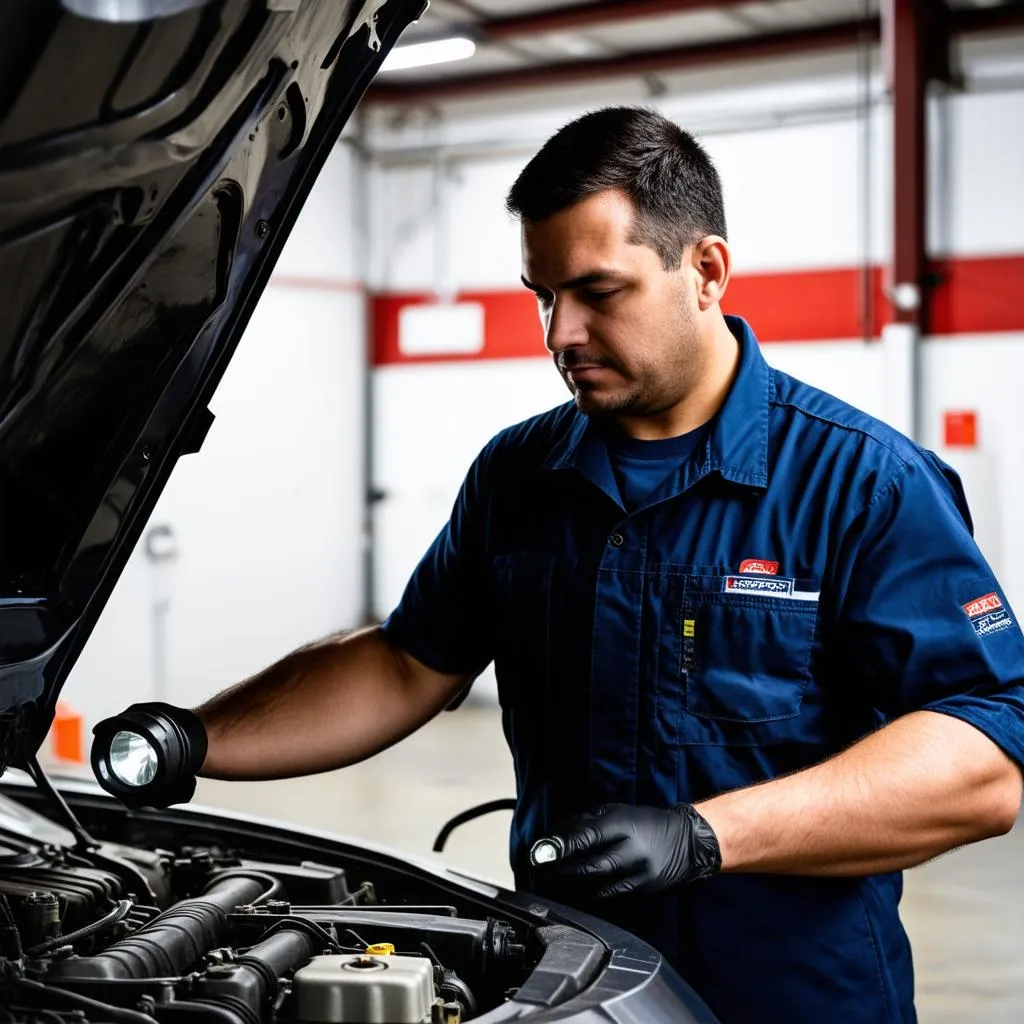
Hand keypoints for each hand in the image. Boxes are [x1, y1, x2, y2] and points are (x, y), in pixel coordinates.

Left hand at [538, 803, 721, 898]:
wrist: (689, 843)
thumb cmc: (647, 823)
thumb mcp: (619, 812)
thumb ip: (588, 823)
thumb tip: (556, 836)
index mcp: (626, 824)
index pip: (588, 836)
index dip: (562, 846)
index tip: (540, 853)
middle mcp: (634, 851)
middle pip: (591, 866)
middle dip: (560, 872)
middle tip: (538, 873)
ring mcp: (640, 875)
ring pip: (598, 887)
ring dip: (570, 888)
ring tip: (549, 886)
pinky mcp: (644, 892)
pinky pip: (610, 897)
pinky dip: (589, 896)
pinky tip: (573, 895)